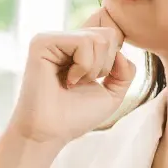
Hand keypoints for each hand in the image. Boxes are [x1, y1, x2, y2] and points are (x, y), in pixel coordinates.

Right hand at [7, 8, 136, 144]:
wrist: (50, 133)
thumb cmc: (76, 116)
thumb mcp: (111, 94)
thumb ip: (125, 71)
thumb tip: (122, 52)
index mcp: (76, 48)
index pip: (111, 36)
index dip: (113, 62)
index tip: (94, 83)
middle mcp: (64, 39)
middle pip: (108, 34)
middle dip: (105, 65)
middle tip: (83, 83)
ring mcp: (52, 38)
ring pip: (97, 38)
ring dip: (93, 69)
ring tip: (73, 83)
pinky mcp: (43, 42)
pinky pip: (82, 42)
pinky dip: (83, 66)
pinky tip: (67, 81)